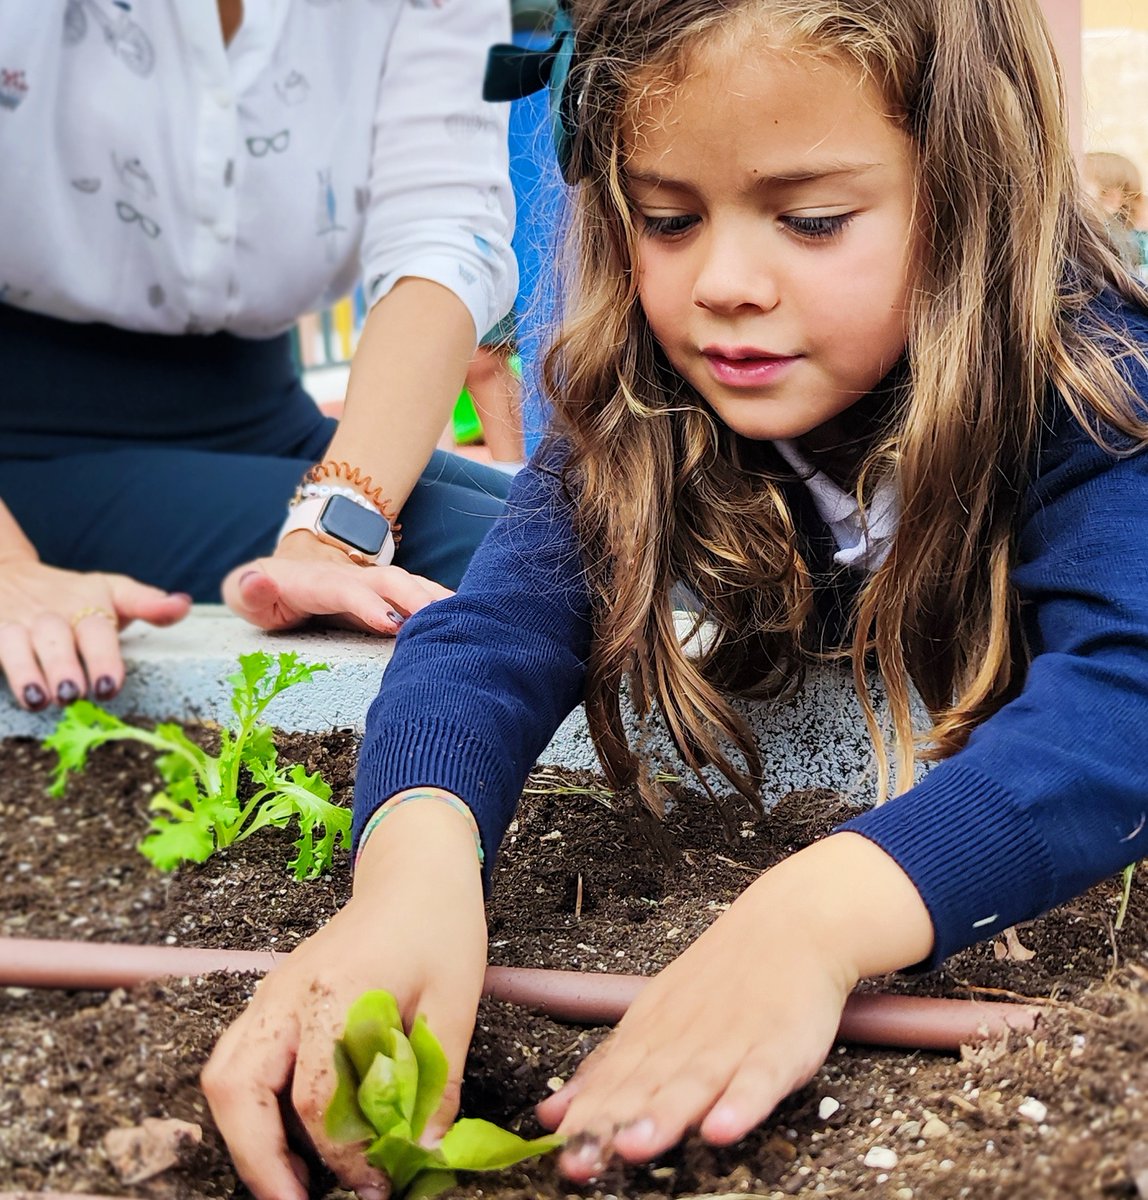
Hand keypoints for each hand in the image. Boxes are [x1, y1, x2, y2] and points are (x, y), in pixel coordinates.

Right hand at [0, 559, 189, 709]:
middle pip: (57, 640)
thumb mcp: (113, 592)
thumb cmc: (74, 594)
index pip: (98, 630)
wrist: (9, 574)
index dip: (104, 658)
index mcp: (88, 603)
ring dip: (27, 673)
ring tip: (40, 700)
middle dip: (64, 667)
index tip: (109, 687)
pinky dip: (3, 670)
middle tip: (74, 694)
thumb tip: (183, 605)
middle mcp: (52, 614)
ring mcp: (18, 622)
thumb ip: (148, 603)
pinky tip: (16, 694)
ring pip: (17, 646)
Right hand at [202, 798, 487, 1199]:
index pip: (317, 1097)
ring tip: (288, 1183)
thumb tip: (425, 1152)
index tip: (378, 1184)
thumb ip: (437, 1080)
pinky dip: (249, 1107)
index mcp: (337, 990)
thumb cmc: (439, 926)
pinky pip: (237, 1059)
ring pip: (224, 1075)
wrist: (416, 871)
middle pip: (237, 1088)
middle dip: (258, 1160)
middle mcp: (288, 992)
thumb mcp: (455, 1002)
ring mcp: (271, 992)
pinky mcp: (272, 996)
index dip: (343, 1155)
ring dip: (244, 1136)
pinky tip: (289, 1137)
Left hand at [222, 532, 452, 635]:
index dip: (369, 604)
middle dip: (418, 600)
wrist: (289, 572)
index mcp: (317, 581)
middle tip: (444, 627)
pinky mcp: (391, 594)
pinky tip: (471, 623)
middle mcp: (353, 577)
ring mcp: (376, 583)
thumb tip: (254, 582)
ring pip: (414, 585)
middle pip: (393, 581)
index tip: (392, 625)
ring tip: (470, 624)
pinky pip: (423, 596)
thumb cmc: (264, 592)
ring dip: (440, 601)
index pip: (346, 589)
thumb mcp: (244, 592)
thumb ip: (246, 588)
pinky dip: (447, 606)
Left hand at [535, 834, 934, 1180]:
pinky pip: (759, 1080)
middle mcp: (683, 1039)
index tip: (554, 1153)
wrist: (791, 924)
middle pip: (642, 1087)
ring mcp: (731, 1042)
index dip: (582, 1118)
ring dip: (662, 1116)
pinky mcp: (779, 1048)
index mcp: (650, 1033)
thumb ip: (608, 1068)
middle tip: (579, 1160)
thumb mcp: (655, 1015)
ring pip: (692, 1084)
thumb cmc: (721, 978)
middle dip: (608, 1124)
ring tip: (634, 1146)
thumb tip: (549, 1114)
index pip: (608, 1082)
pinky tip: (722, 1129)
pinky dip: (741, 1105)